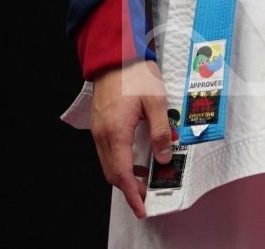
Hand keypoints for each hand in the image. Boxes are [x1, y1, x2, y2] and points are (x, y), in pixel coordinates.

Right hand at [91, 59, 173, 218]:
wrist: (115, 57)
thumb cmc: (135, 75)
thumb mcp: (157, 101)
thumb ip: (160, 131)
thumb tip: (165, 156)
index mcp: (116, 133)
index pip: (123, 174)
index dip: (133, 193)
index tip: (142, 207)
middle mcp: (103, 136)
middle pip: (113, 174)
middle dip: (130, 189)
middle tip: (148, 196)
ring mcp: (99, 131)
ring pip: (109, 164)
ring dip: (126, 175)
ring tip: (147, 179)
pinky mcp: (100, 126)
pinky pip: (108, 152)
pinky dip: (121, 162)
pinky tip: (137, 159)